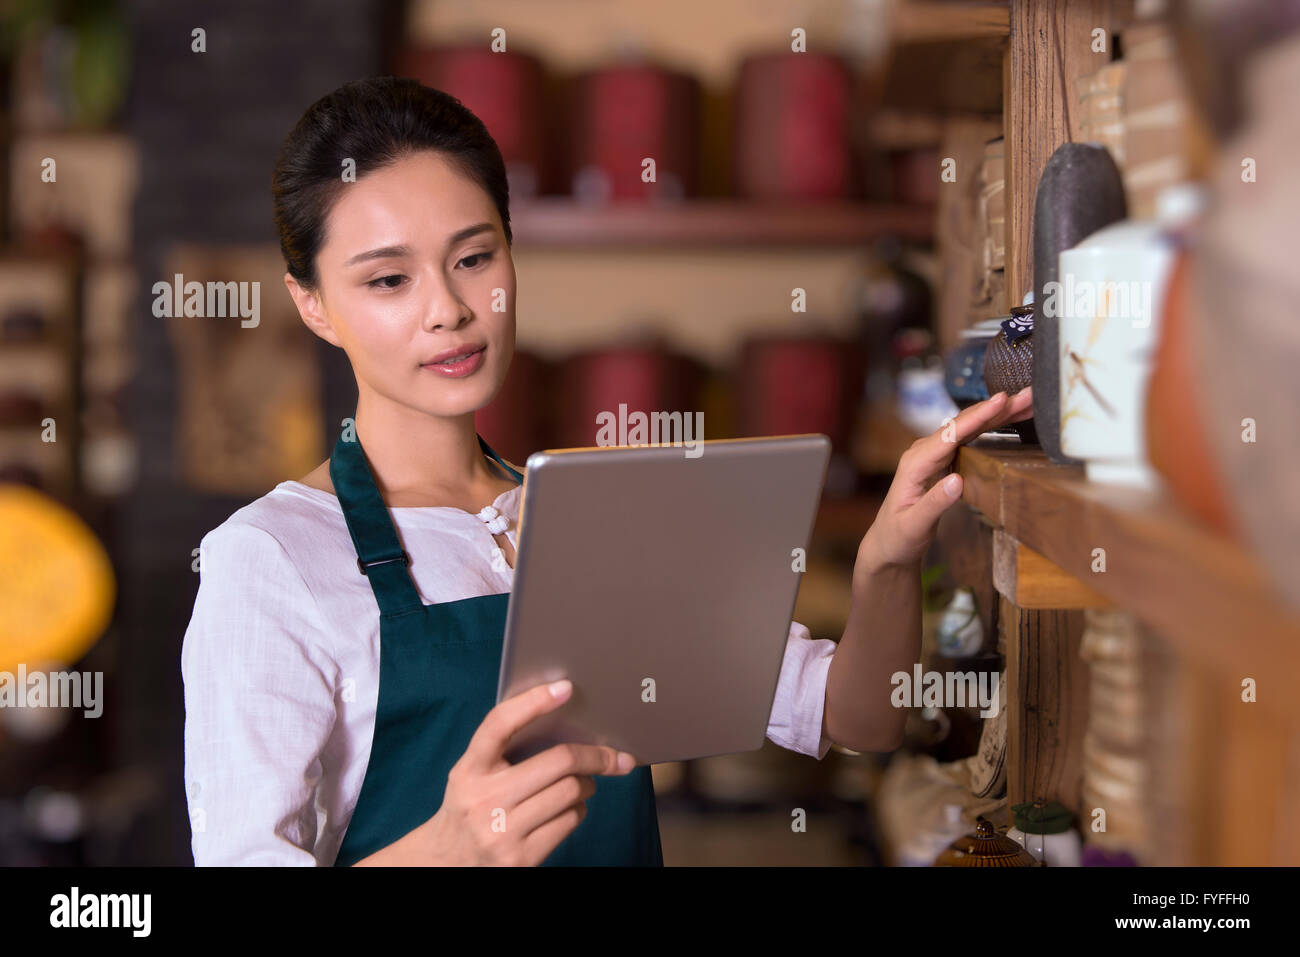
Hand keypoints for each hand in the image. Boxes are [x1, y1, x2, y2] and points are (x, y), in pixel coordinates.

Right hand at [414, 679, 635, 865]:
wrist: (447, 861)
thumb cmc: (471, 805)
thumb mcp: (473, 773)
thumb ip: (504, 748)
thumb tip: (564, 719)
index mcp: (469, 769)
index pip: (499, 725)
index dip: (533, 702)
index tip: (566, 687)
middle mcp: (483, 799)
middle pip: (559, 761)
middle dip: (595, 756)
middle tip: (612, 755)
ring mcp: (501, 831)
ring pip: (571, 791)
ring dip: (586, 784)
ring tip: (580, 784)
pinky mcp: (520, 859)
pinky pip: (570, 821)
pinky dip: (577, 810)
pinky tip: (566, 809)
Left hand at [856, 387, 1033, 573]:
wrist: (889, 542)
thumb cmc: (899, 535)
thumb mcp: (914, 525)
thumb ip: (935, 504)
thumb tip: (957, 481)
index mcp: (916, 462)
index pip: (950, 434)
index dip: (977, 416)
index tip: (1000, 400)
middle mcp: (925, 452)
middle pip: (964, 424)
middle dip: (997, 409)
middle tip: (1027, 396)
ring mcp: (935, 453)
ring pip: (970, 428)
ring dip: (998, 414)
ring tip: (1026, 402)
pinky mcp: (944, 459)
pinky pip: (970, 437)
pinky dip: (992, 427)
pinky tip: (1010, 419)